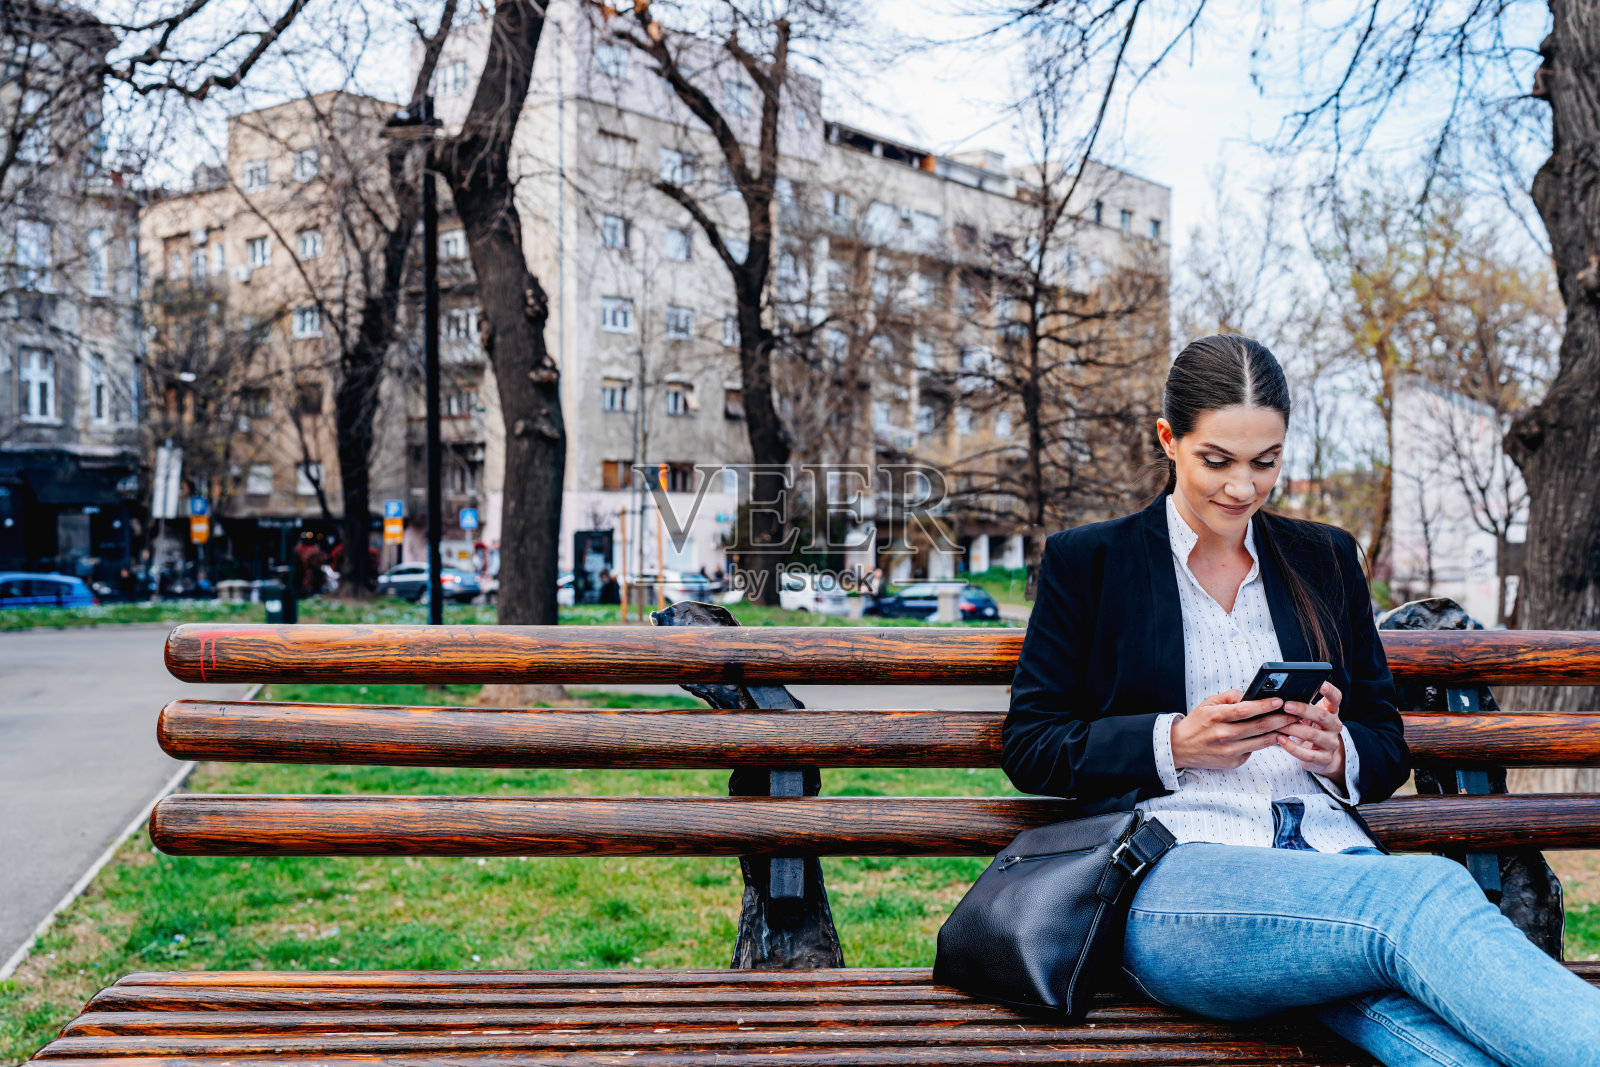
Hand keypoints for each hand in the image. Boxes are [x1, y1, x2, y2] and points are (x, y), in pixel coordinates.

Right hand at [1171, 689, 1300, 770]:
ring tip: (1292, 724)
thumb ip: (1227, 697)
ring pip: (1262, 741)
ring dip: (1280, 732)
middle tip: (1295, 713)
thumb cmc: (1196, 724)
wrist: (1180, 748)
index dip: (1264, 705)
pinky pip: (1254, 750)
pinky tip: (1276, 735)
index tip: (1280, 701)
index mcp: (1216, 717)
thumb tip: (1246, 694)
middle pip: (1259, 726)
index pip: (1245, 710)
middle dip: (1281, 719)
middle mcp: (1224, 734)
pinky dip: (1266, 742)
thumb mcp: (1206, 704)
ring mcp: (1230, 750)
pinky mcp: (1234, 761)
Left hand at [1276, 680, 1345, 782]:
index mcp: (1331, 712)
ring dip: (1292, 729)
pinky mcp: (1324, 759)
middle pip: (1322, 716)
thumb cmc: (1310, 729)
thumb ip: (1301, 705)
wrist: (1321, 756)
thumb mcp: (1309, 716)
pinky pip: (1307, 754)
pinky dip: (1291, 747)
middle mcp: (1335, 726)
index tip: (1320, 683)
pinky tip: (1280, 739)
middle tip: (1286, 705)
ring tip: (1276, 725)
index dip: (1330, 691)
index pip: (1336, 698)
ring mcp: (1331, 743)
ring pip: (1312, 735)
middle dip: (1303, 710)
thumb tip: (1278, 695)